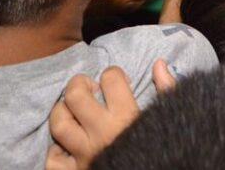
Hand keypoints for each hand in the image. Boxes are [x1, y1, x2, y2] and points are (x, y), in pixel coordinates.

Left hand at [46, 62, 174, 169]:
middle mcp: (103, 133)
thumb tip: (159, 63)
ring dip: (63, 114)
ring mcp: (86, 154)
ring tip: (74, 114)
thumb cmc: (163, 152)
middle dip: (79, 85)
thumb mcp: (171, 120)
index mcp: (127, 117)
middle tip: (89, 90)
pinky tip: (68, 147)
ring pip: (59, 123)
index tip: (117, 83)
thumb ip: (166, 91)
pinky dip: (57, 152)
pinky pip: (53, 160)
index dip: (113, 75)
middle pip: (75, 94)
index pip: (110, 78)